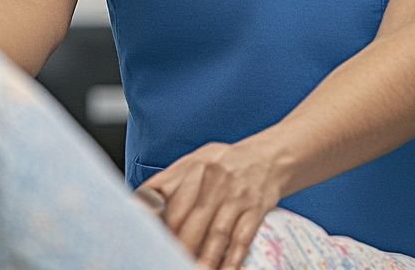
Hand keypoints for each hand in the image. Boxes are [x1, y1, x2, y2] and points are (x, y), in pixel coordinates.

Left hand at [141, 137, 289, 268]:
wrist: (271, 156)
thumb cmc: (227, 163)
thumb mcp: (199, 160)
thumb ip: (173, 181)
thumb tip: (144, 206)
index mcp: (193, 165)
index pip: (163, 193)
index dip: (151, 218)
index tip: (145, 238)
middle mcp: (213, 178)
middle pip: (187, 220)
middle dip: (176, 247)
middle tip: (167, 261)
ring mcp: (235, 194)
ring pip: (214, 235)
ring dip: (203, 261)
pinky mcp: (255, 209)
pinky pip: (241, 239)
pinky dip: (231, 260)